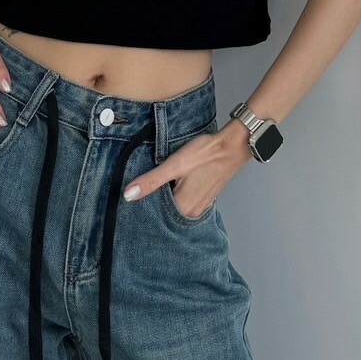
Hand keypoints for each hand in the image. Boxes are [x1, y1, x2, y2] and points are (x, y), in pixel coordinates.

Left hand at [123, 121, 253, 217]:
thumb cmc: (205, 154)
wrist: (232, 146)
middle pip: (165, 211)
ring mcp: (201, 206)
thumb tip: (128, 195)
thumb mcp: (174, 165)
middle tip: (140, 190)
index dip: (143, 205)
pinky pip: (185, 202)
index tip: (132, 197)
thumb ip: (151, 181)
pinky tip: (173, 184)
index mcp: (183, 207)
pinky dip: (177, 195)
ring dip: (166, 198)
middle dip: (153, 202)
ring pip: (176, 206)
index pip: (155, 213)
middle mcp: (193, 212)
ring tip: (155, 186)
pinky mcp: (205, 198)